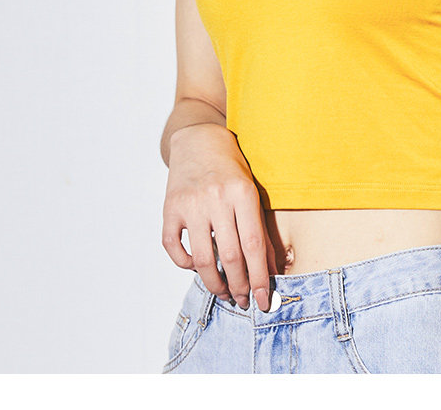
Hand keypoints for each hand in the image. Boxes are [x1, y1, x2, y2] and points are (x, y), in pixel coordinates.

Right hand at [162, 122, 276, 311]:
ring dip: (215, 283)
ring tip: (225, 292)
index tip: (264, 300)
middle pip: (230, 257)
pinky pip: (174, 247)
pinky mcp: (170, 208)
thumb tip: (271, 269)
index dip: (260, 278)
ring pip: (203, 259)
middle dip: (240, 286)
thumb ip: (260, 228)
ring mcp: (191, 204)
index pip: (254, 246)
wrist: (199, 140)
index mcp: (242, 193)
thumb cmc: (231, 168)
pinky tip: (196, 267)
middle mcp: (216, 198)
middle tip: (244, 300)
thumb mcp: (252, 191)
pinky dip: (185, 264)